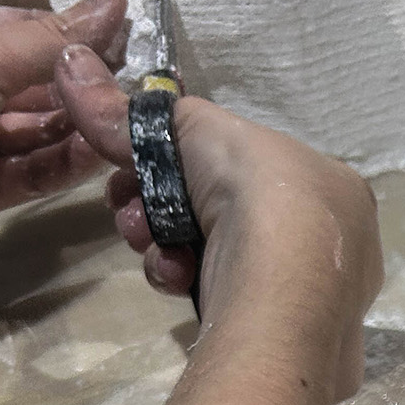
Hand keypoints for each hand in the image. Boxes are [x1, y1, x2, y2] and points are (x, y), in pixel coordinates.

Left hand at [0, 0, 127, 212]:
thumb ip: (52, 35)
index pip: (18, 25)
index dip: (69, 30)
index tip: (124, 35)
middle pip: (32, 81)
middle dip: (82, 82)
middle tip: (139, 85)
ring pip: (38, 130)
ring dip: (82, 126)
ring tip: (130, 120)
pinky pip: (32, 174)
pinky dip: (66, 165)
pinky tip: (100, 154)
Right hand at [54, 45, 383, 400]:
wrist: (282, 289)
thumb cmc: (259, 193)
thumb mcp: (195, 127)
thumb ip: (136, 116)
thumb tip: (73, 70)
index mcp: (331, 183)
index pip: (245, 168)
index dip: (183, 168)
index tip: (140, 173)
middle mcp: (332, 238)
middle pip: (222, 214)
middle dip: (161, 210)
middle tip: (131, 214)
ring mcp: (313, 293)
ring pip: (217, 257)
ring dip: (165, 245)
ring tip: (149, 245)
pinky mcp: (289, 335)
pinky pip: (227, 299)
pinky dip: (189, 283)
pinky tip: (177, 280)